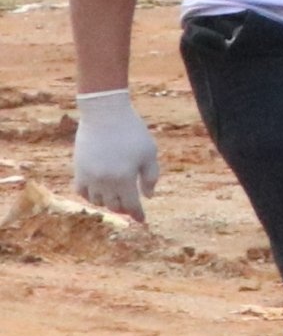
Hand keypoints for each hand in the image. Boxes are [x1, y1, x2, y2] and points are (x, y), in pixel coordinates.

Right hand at [71, 92, 157, 221]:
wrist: (104, 114)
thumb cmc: (132, 132)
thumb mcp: (149, 153)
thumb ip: (151, 177)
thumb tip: (148, 196)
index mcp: (124, 178)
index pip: (131, 204)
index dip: (138, 214)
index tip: (142, 221)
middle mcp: (104, 181)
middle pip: (114, 205)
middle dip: (124, 208)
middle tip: (131, 208)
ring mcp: (89, 176)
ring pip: (97, 201)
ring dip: (108, 203)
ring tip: (116, 199)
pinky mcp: (78, 169)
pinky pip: (81, 191)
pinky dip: (90, 196)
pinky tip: (99, 193)